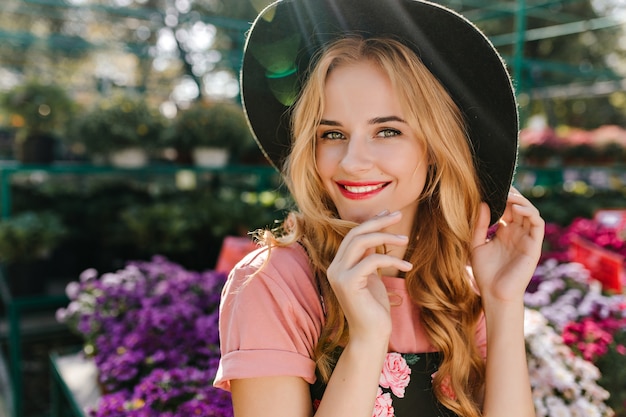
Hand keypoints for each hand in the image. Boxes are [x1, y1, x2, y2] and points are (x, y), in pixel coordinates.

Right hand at [327, 211, 411, 342]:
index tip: (389, 214)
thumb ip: (370, 257)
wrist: (372, 336)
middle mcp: (334, 267)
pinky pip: (371, 260)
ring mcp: (339, 275)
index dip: (371, 222)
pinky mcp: (348, 283)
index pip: (353, 235)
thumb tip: (378, 235)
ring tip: (406, 239)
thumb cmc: (375, 309)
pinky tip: (407, 266)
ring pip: (360, 242)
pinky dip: (392, 260)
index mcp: (339, 265)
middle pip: (355, 233)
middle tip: (399, 214)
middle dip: (378, 221)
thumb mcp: (372, 277)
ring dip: (386, 236)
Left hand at [470, 189, 544, 303]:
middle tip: (500, 187)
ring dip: (521, 201)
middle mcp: (517, 233)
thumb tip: (481, 203)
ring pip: (530, 212)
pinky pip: (537, 224)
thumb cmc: (484, 272)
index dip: (502, 197)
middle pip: (519, 207)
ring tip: (509, 195)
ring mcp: (527, 239)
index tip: (491, 187)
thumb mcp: (475, 244)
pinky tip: (517, 208)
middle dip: (511, 196)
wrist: (494, 294)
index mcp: (504, 232)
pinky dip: (530, 213)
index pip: (507, 209)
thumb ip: (478, 225)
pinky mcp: (534, 246)